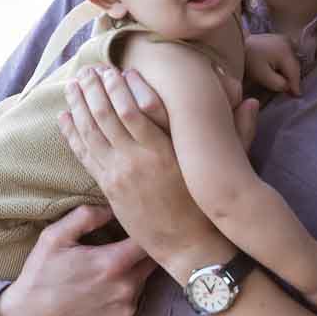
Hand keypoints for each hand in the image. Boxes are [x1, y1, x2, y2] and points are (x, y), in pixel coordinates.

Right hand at [0, 204, 154, 315]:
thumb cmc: (40, 275)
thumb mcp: (55, 236)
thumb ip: (87, 215)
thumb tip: (113, 206)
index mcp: (113, 263)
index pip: (151, 238)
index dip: (149, 225)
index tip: (142, 216)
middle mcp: (126, 286)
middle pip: (154, 257)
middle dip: (146, 243)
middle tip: (132, 232)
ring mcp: (127, 304)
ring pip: (147, 274)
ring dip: (138, 263)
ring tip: (118, 253)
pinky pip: (138, 291)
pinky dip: (131, 281)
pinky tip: (110, 276)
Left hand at [59, 66, 229, 274]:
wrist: (188, 245)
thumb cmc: (209, 206)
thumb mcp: (226, 167)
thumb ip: (239, 131)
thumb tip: (251, 100)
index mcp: (165, 151)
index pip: (137, 109)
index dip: (124, 87)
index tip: (118, 70)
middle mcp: (138, 160)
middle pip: (108, 115)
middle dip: (96, 89)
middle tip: (89, 69)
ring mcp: (119, 175)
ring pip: (91, 132)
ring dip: (80, 105)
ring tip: (74, 84)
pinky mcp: (109, 188)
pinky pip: (84, 155)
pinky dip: (72, 134)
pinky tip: (65, 116)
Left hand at [243, 34, 301, 96]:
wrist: (236, 45)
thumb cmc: (248, 61)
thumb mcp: (262, 76)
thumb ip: (279, 84)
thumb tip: (289, 87)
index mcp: (285, 52)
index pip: (294, 72)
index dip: (296, 86)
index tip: (297, 97)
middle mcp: (288, 43)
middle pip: (295, 66)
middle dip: (293, 78)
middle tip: (291, 91)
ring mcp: (285, 39)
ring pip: (293, 60)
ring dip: (290, 71)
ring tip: (286, 82)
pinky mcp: (281, 39)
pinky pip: (289, 55)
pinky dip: (287, 63)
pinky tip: (281, 70)